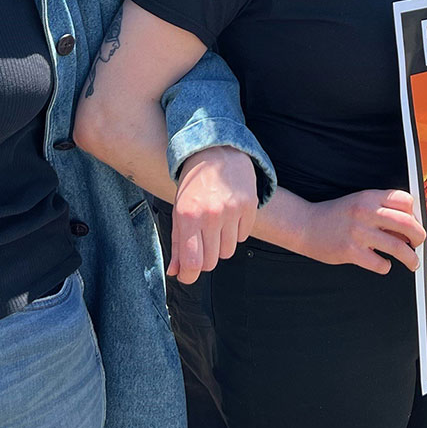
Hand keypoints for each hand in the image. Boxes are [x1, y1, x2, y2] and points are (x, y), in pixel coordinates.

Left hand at [169, 146, 258, 283]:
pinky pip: (243, 237)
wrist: (216, 152)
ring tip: (215, 226)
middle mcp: (211, 214)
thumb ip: (178, 244)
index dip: (189, 275)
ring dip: (221, 245)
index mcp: (188, 216)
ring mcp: (233, 210)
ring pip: (228, 252)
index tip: (187, 275)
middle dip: (205, 258)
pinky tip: (229, 216)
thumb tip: (176, 272)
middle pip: (211, 262)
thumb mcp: (178, 211)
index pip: (193, 262)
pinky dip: (235, 232)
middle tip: (201, 243)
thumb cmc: (193, 185)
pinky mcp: (249, 206)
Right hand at [299, 189, 424, 273]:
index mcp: (369, 197)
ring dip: (411, 258)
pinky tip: (382, 263)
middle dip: (419, 237)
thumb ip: (381, 210)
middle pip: (408, 223)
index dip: (414, 214)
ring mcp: (359, 232)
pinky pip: (380, 264)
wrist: (305, 225)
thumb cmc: (335, 216)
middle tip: (419, 244)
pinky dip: (385, 266)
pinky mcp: (351, 252)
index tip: (414, 224)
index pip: (405, 200)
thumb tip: (408, 228)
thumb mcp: (359, 202)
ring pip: (398, 247)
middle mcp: (366, 212)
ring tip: (413, 263)